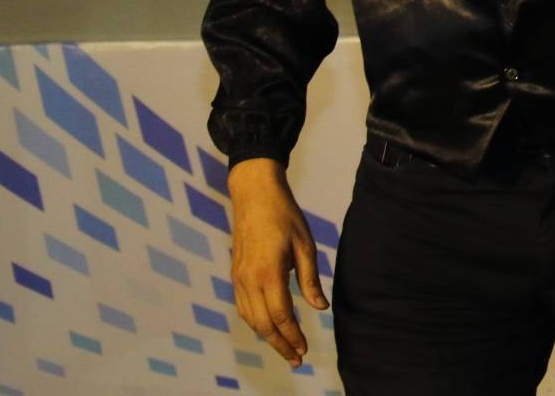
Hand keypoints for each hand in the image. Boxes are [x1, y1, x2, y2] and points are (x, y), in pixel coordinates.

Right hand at [226, 159, 328, 367]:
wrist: (254, 194)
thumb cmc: (284, 215)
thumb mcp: (305, 244)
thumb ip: (310, 279)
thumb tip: (320, 308)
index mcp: (269, 272)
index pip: (281, 315)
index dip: (293, 336)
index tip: (304, 350)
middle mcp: (249, 280)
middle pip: (262, 324)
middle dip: (280, 344)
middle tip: (296, 359)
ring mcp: (238, 278)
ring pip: (250, 318)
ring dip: (267, 336)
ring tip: (285, 348)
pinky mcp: (235, 274)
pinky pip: (242, 306)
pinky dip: (255, 321)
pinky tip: (267, 326)